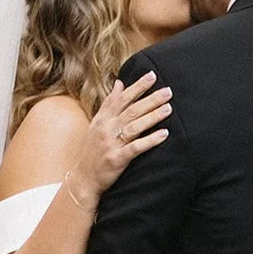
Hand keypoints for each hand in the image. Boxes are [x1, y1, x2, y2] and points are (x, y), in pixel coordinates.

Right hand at [69, 72, 172, 205]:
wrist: (84, 177)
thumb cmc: (93, 149)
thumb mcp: (97, 123)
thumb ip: (109, 103)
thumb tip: (119, 83)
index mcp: (103, 119)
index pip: (122, 98)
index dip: (137, 86)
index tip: (152, 75)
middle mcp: (107, 128)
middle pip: (131, 110)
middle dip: (150, 99)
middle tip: (168, 91)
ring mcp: (111, 144)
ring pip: (134, 126)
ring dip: (152, 116)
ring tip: (169, 109)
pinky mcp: (117, 159)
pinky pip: (136, 147)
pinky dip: (150, 140)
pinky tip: (164, 134)